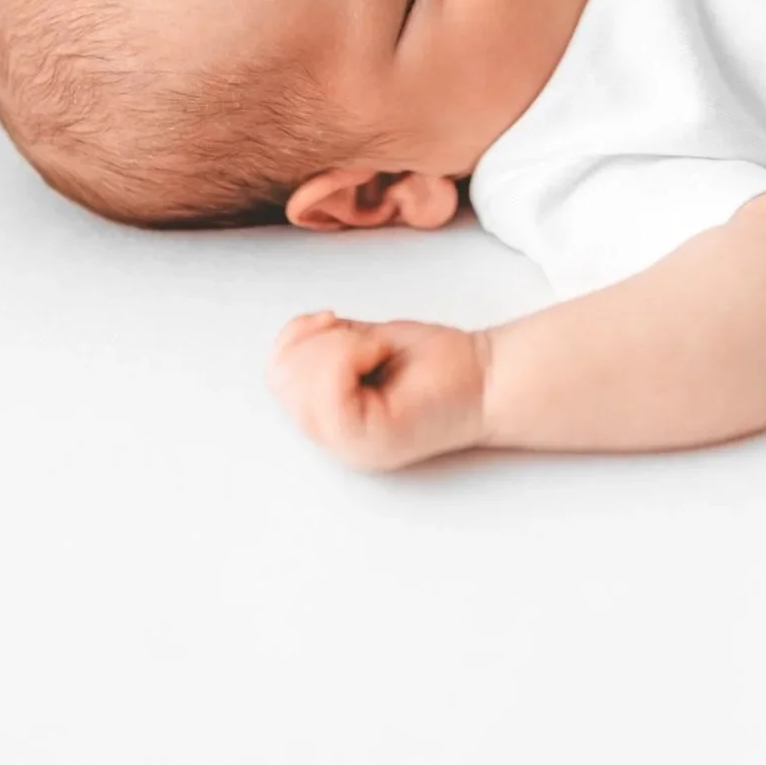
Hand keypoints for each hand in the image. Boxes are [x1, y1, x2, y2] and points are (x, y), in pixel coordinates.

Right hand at [266, 310, 487, 471]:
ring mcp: (351, 445)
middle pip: (282, 378)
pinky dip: (349, 353)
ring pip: (302, 383)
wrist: (490, 378)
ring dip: (335, 344)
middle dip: (316, 339)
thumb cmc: (436, 363)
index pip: (275, 376)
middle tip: (362, 338)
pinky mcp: (372, 439)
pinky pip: (330, 390)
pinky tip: (379, 353)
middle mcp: (334, 440)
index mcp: (330, 417)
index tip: (332, 319)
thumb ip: (326, 348)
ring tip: (374, 349)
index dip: (295, 337)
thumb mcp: (364, 344)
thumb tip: (295, 337)